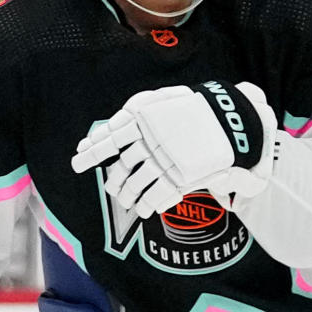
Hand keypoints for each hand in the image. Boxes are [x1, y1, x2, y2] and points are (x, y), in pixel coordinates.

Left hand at [72, 81, 276, 216]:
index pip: (110, 135)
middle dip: (113, 179)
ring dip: (126, 195)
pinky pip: (155, 196)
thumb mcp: (165, 101)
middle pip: (121, 164)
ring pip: (135, 183)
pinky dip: (146, 204)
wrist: (232, 119)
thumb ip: (138, 113)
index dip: (94, 149)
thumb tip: (102, 136)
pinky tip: (144, 209)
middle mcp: (150, 139)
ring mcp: (164, 159)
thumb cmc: (196, 109)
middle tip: (111, 187)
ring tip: (125, 201)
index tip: (80, 158)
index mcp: (144, 117)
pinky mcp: (179, 176)